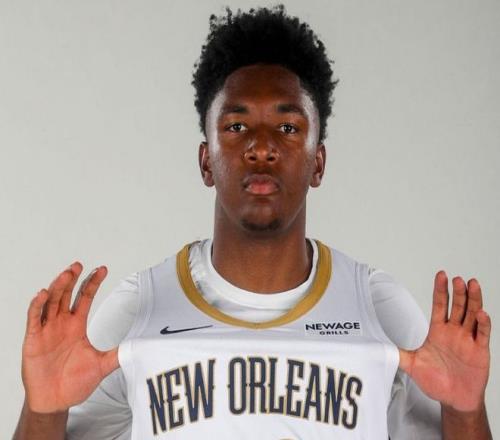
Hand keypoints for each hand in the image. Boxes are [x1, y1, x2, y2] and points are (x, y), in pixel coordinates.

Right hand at [21, 263, 118, 412]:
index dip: (92, 282)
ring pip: (51, 302)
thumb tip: (137, 348)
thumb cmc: (74, 383)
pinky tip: (43, 294)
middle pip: (66, 294)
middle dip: (72, 279)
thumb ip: (117, 355)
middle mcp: (61, 324)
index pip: (85, 297)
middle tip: (79, 265)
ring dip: (57, 287)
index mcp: (77, 326)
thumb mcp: (101, 365)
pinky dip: (37, 306)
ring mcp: (47, 330)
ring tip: (66, 274)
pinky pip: (34, 319)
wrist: (54, 402)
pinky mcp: (33, 340)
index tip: (102, 269)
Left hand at [399, 271, 490, 411]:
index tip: (441, 275)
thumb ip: (398, 353)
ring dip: (473, 300)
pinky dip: (483, 324)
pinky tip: (481, 314)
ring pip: (472, 315)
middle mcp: (454, 332)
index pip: (440, 305)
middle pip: (458, 306)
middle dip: (457, 292)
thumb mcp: (412, 365)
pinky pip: (482, 335)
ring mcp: (467, 340)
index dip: (440, 290)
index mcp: (438, 331)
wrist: (454, 400)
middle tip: (456, 278)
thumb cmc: (436, 381)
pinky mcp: (479, 351)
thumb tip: (380, 347)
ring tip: (472, 285)